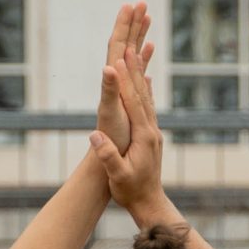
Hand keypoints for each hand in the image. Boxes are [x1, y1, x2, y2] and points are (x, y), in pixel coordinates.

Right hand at [87, 46, 164, 213]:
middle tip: (128, 45)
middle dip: (134, 68)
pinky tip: (146, 78)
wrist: (150, 203)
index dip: (125, 81)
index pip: (133, 103)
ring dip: (140, 74)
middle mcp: (152, 130)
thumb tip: (95, 135)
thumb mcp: (118, 176)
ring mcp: (153, 132)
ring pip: (146, 97)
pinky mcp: (151, 135)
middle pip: (143, 93)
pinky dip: (145, 89)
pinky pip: (148, 106)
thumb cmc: (131, 192)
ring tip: (136, 52)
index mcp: (143, 137)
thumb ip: (108, 156)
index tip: (118, 60)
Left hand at [94, 4, 154, 152]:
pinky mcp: (129, 97)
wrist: (108, 160)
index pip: (117, 46)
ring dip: (138, 35)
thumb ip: (108, 91)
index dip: (124, 26)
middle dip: (132, 23)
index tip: (131, 5)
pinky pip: (138, 70)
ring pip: (131, 54)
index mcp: (113, 81)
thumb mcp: (109, 114)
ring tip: (146, 16)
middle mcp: (116, 81)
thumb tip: (108, 66)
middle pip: (123, 45)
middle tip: (140, 2)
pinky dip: (143, 57)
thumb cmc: (111, 140)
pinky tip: (149, 49)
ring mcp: (122, 87)